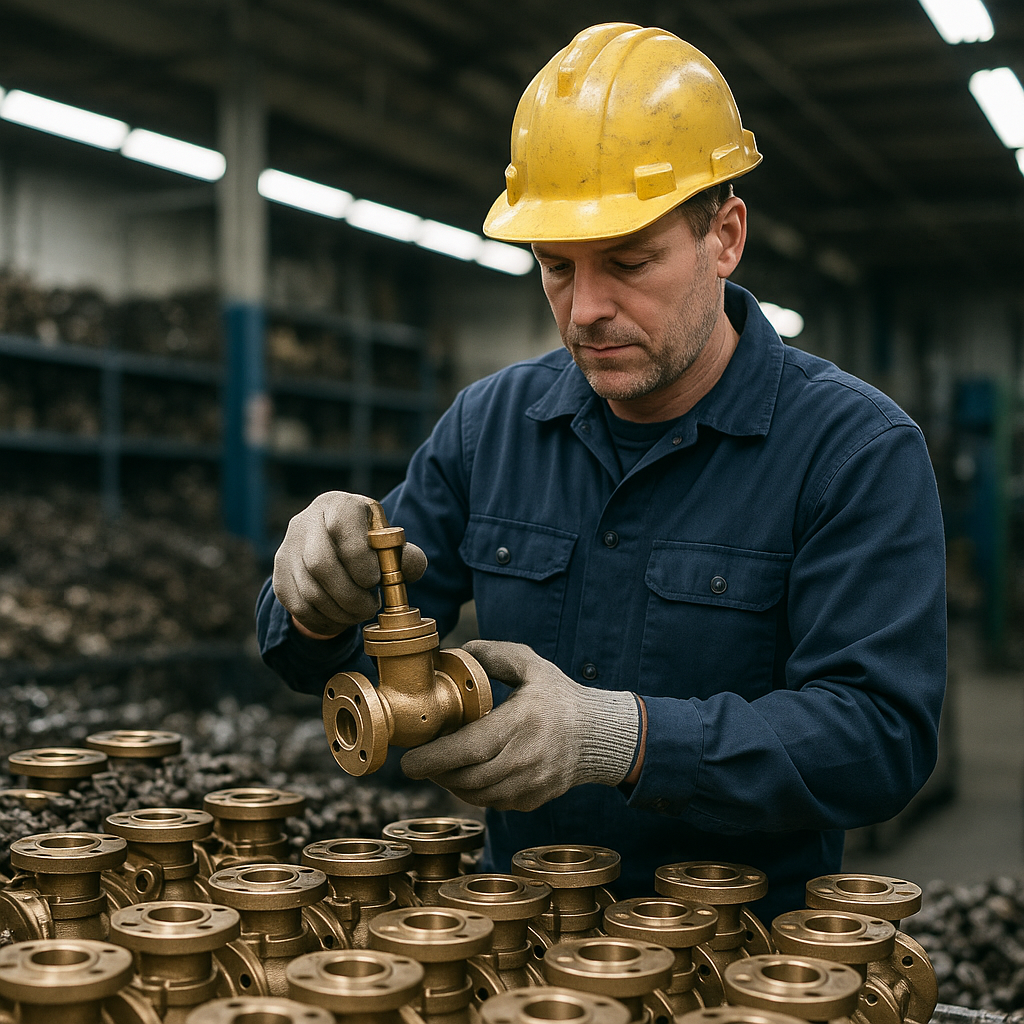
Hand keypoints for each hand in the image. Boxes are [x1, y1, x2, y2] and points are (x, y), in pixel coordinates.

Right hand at [272, 491, 426, 637]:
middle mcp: (306, 521)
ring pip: (309, 590)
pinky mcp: (280, 575)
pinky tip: (340, 618)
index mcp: (339, 505)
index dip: (361, 560)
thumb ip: (407, 556)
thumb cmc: (371, 545)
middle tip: (369, 607)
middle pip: (321, 564)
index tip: (375, 579)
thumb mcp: (392, 544)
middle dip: (350, 595)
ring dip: (339, 612)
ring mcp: (289, 548)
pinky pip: (297, 606)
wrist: (337, 547)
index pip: (342, 526)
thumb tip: (408, 567)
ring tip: (359, 613)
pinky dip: (323, 620)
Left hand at [400, 640, 639, 810]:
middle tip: (418, 762)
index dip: (435, 758)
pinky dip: (473, 793)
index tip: (409, 760)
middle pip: (468, 777)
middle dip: (436, 772)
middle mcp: (527, 757)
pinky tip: (466, 776)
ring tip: (439, 767)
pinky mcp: (533, 800)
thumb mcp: (531, 665)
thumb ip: (494, 654)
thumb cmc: (561, 697)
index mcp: (523, 721)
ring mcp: (531, 784)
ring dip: (451, 784)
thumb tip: (457, 653)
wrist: (599, 735)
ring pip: (477, 795)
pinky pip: (492, 803)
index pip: (471, 748)